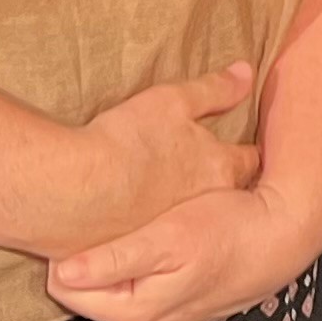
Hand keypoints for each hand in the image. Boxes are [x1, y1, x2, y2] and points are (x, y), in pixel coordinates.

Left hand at [51, 182, 321, 320]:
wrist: (279, 239)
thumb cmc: (226, 230)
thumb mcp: (168, 237)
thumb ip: (113, 260)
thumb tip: (61, 274)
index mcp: (134, 316)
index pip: (66, 288)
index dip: (70, 250)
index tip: (84, 221)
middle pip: (86, 293)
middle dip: (91, 259)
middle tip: (110, 221)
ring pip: (110, 294)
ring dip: (115, 266)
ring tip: (133, 230)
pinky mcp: (174, 320)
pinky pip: (136, 296)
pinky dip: (138, 273)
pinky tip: (155, 248)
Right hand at [70, 63, 260, 247]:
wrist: (73, 190)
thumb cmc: (127, 140)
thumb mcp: (174, 101)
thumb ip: (214, 89)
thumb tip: (246, 72)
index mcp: (217, 169)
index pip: (248, 161)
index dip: (246, 152)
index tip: (243, 150)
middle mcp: (202, 205)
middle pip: (225, 194)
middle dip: (221, 184)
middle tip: (209, 175)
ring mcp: (170, 231)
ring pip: (189, 218)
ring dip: (185, 208)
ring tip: (171, 195)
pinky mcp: (137, 248)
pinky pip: (152, 237)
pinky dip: (150, 225)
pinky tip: (136, 216)